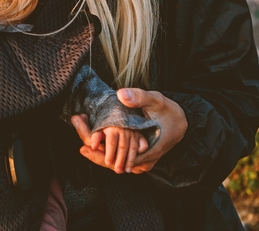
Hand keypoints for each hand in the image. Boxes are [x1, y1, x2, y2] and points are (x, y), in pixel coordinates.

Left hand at [71, 88, 186, 174]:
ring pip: (109, 160)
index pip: (111, 156)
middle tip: (75, 119)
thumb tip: (121, 95)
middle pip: (106, 159)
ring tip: (78, 121)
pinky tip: (90, 132)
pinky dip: (102, 146)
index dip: (93, 143)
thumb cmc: (169, 112)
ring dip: (93, 144)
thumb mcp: (157, 101)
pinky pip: (115, 157)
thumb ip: (140, 98)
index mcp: (145, 153)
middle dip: (88, 141)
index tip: (79, 124)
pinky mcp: (136, 160)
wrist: (183, 124)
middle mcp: (140, 163)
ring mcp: (138, 163)